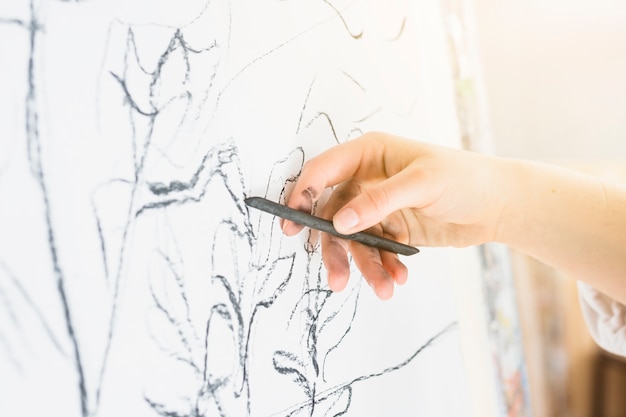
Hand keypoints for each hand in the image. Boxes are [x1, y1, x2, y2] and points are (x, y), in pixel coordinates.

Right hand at [282, 132, 505, 299]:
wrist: (498, 205)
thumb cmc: (465, 178)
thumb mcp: (422, 183)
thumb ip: (379, 201)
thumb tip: (340, 222)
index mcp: (369, 154)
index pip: (324, 170)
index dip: (303, 193)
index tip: (292, 221)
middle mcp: (367, 180)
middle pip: (333, 214)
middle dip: (335, 247)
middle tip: (336, 276)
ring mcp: (377, 206)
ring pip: (352, 238)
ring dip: (363, 265)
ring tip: (382, 287)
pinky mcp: (390, 229)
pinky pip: (374, 251)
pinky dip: (382, 267)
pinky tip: (397, 278)